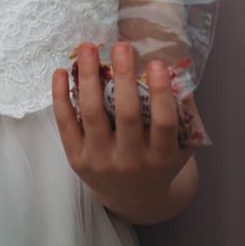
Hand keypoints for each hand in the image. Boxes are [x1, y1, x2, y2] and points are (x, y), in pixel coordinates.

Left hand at [52, 43, 190, 220]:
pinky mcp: (77, 159)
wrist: (135, 199)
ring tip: (90, 48)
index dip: (160, 92)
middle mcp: (130, 162)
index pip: (163, 123)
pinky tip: (61, 72)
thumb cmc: (160, 163)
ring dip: (89, 77)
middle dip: (123, 76)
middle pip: (125, 114)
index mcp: (161, 158)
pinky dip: (61, 96)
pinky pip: (66, 123)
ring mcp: (101, 161)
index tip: (156, 62)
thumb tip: (178, 70)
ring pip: (92, 114)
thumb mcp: (181, 146)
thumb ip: (184, 115)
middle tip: (121, 46)